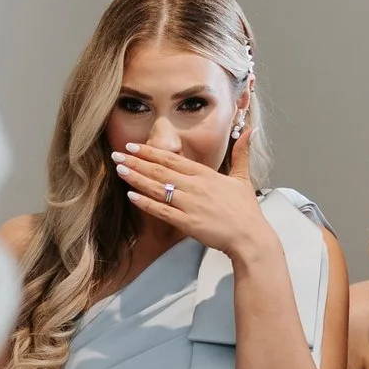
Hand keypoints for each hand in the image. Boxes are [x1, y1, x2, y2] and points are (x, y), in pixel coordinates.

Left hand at [113, 134, 280, 261]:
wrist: (251, 237)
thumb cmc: (246, 211)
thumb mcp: (243, 178)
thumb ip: (241, 154)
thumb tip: (250, 131)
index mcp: (205, 174)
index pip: (173, 159)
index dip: (151, 151)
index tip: (134, 146)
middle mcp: (195, 186)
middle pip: (160, 170)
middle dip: (136, 161)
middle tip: (117, 154)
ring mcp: (190, 204)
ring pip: (157, 188)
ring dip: (136, 178)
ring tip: (119, 170)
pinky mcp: (187, 223)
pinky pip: (162, 211)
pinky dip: (145, 203)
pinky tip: (131, 196)